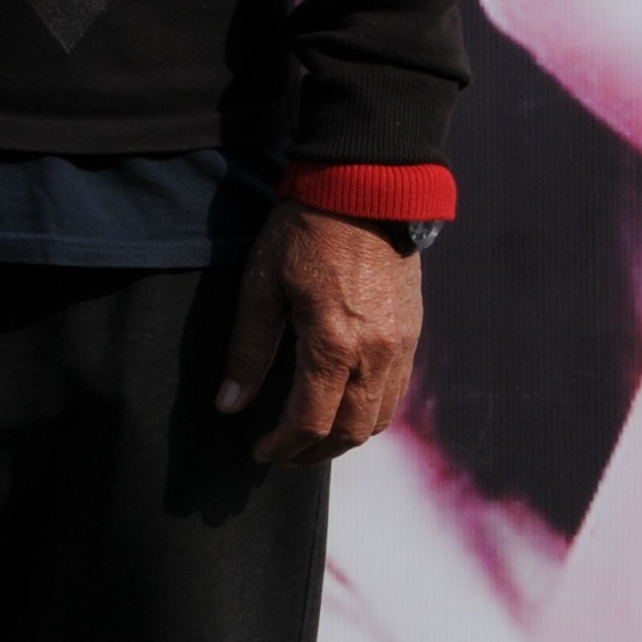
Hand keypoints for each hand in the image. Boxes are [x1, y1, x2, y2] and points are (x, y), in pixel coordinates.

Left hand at [221, 201, 422, 464]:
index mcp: (333, 344)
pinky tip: (344, 403)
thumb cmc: (304, 231)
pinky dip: (371, 410)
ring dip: (346, 436)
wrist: (365, 188)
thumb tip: (229, 404)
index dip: (283, 446)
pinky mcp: (413, 331)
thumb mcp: (262, 286)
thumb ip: (247, 351)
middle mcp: (376, 353)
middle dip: (314, 452)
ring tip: (312, 434)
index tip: (260, 451)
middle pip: (351, 432)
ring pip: (380, 417)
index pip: (310, 421)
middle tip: (283, 453)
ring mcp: (401, 345)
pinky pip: (397, 391)